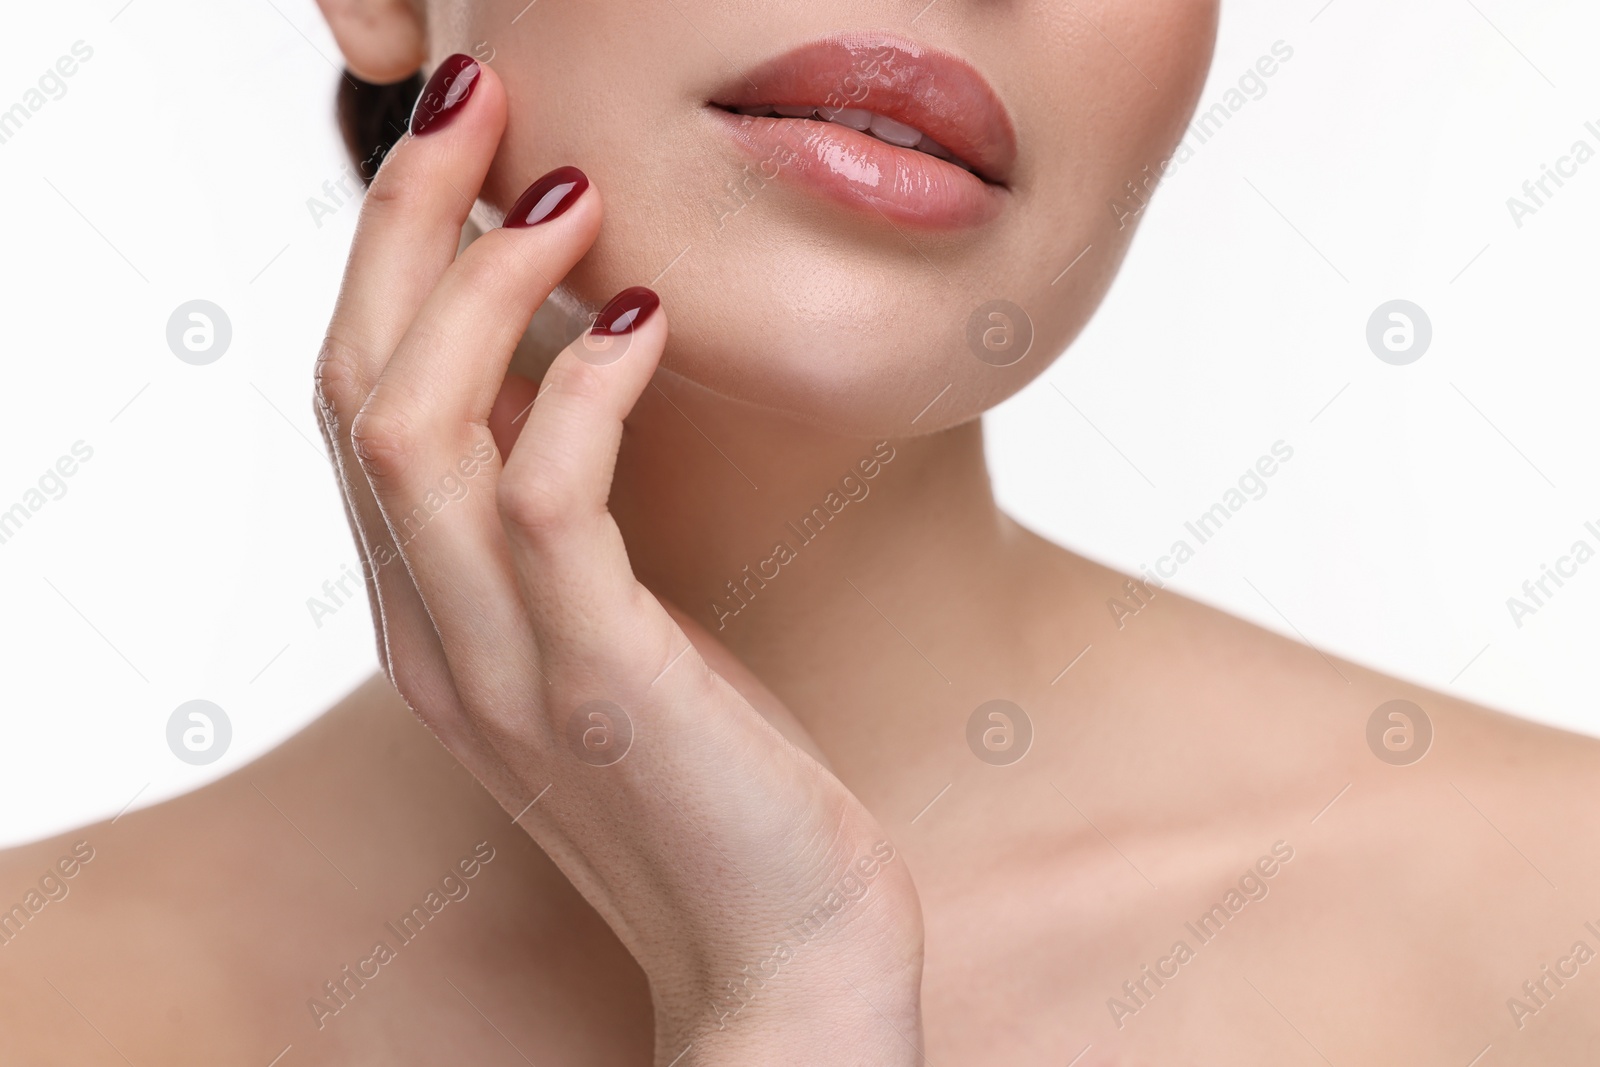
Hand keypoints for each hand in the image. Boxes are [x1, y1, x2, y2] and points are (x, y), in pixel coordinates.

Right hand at [311, 56, 923, 1064]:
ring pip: (414, 431)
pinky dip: (582, 387)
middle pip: (353, 388)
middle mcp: (435, 635)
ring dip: (481, 283)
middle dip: (405, 226)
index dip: (391, 261)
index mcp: (433, 618)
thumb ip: (559, 533)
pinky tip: (640, 318)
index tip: (467, 149)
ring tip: (566, 188)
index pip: (356, 404)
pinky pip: (549, 502)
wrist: (783, 951)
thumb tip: (563, 375)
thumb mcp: (615, 635)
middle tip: (481, 100)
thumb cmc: (718, 779)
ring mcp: (503, 667)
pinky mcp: (601, 687)